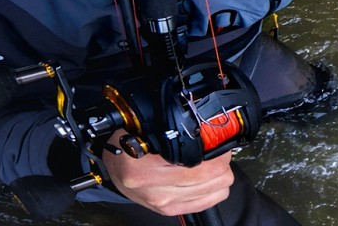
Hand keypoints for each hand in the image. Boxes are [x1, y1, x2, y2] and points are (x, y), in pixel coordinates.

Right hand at [101, 132, 233, 215]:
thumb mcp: (147, 131)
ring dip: (220, 177)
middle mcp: (155, 189)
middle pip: (213, 179)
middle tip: (220, 152)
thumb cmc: (129, 146)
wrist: (114, 166)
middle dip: (223, 163)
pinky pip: (206, 204)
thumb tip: (208, 127)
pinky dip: (214, 191)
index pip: (202, 166)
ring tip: (215, 164)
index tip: (222, 142)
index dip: (220, 153)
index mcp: (145, 168)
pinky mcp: (168, 210)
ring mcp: (163, 202)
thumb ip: (175, 131)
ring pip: (214, 192)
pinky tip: (209, 180)